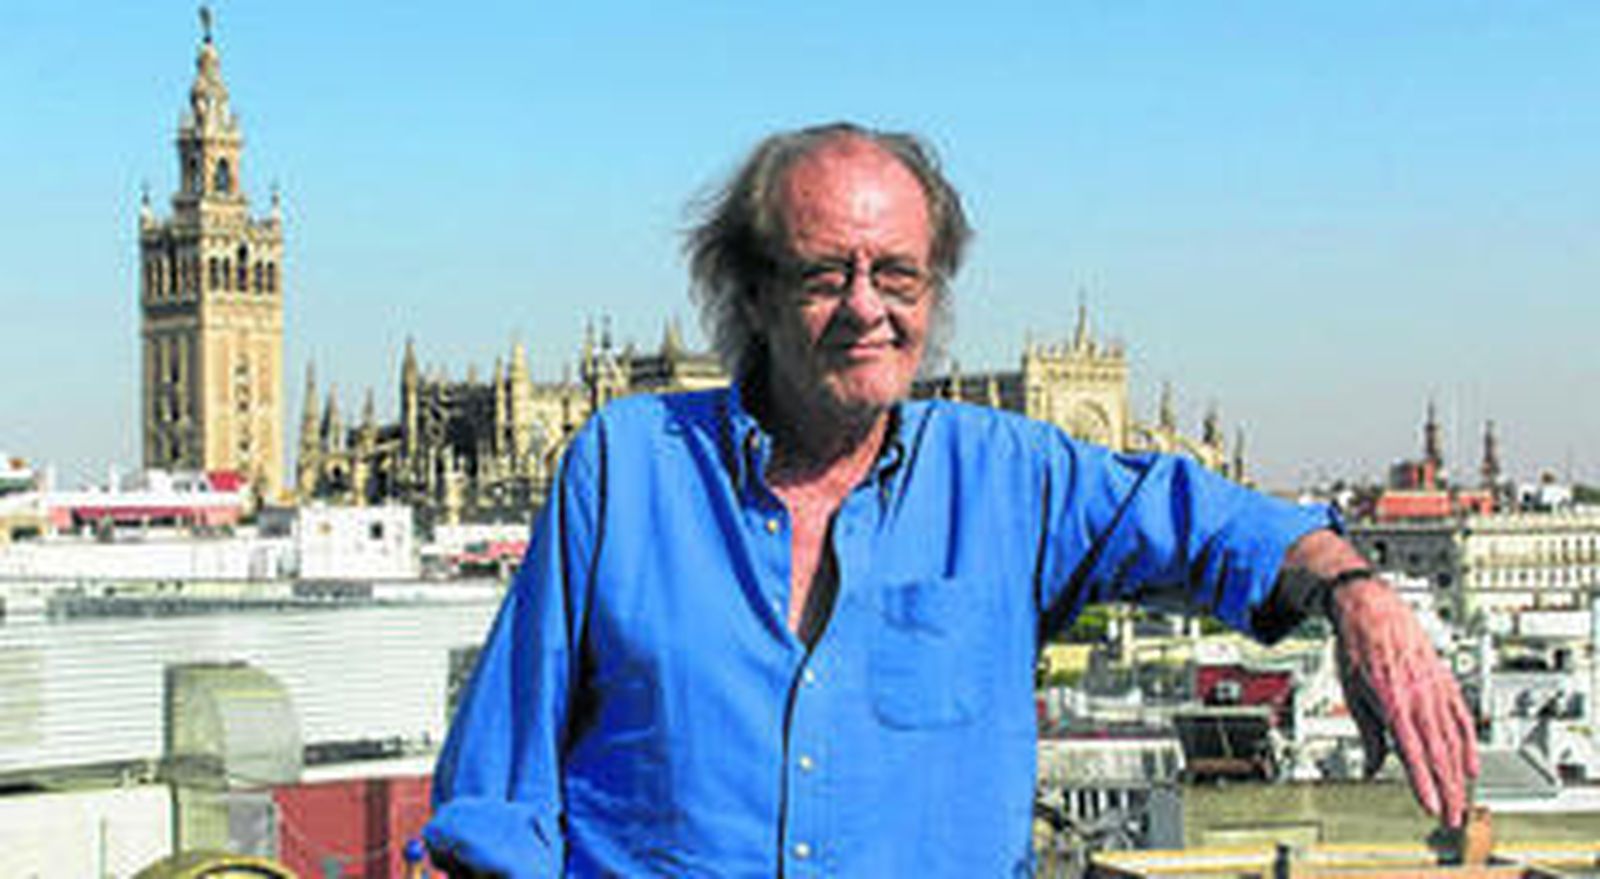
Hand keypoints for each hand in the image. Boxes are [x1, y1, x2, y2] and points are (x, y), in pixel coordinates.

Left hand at [1331, 578, 1479, 826]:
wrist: (1373, 609)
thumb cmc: (1357, 648)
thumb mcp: (1351, 692)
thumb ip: (1366, 733)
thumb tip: (1372, 766)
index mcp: (1392, 700)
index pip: (1411, 751)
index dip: (1422, 782)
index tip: (1429, 805)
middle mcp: (1418, 696)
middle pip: (1438, 752)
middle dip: (1446, 788)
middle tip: (1450, 816)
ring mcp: (1436, 689)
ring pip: (1453, 739)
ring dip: (1458, 774)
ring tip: (1461, 799)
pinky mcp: (1444, 682)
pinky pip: (1462, 718)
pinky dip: (1469, 744)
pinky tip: (1471, 765)